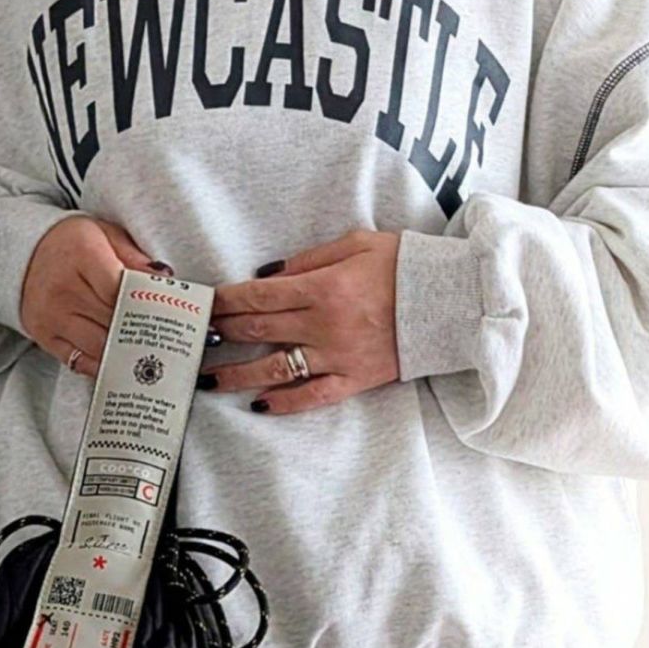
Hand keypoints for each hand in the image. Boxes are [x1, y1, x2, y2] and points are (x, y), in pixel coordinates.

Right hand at [21, 215, 170, 376]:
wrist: (24, 253)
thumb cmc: (72, 244)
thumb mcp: (105, 234)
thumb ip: (135, 256)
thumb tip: (164, 280)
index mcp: (82, 253)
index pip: (121, 290)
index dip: (145, 304)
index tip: (165, 312)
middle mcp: (63, 287)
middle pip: (114, 320)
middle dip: (142, 330)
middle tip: (167, 339)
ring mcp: (51, 315)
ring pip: (100, 346)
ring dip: (125, 351)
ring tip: (148, 352)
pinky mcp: (44, 335)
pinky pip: (80, 361)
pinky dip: (104, 364)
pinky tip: (120, 361)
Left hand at [207, 230, 401, 413]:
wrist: (452, 301)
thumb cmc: (405, 265)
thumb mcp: (357, 243)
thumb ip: (309, 259)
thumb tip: (267, 274)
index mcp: (324, 288)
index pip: (260, 295)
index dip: (226, 300)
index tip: (203, 303)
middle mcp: (325, 325)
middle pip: (260, 329)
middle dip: (223, 330)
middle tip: (195, 335)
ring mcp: (338, 356)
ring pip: (276, 368)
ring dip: (237, 374)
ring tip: (208, 379)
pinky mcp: (355, 379)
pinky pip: (312, 396)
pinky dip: (284, 402)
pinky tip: (258, 404)